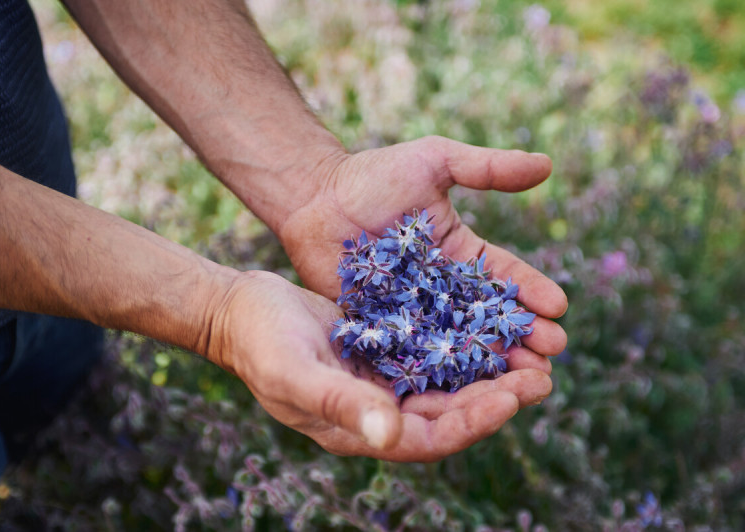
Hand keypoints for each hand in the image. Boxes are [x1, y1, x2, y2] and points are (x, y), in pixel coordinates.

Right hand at [212, 270, 552, 460]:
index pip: (429, 436)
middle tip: (542, 376)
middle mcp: (377, 411)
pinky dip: (460, 345)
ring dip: (486, 373)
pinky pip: (430, 353)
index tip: (513, 398)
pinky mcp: (380, 351)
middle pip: (448, 413)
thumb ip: (341, 402)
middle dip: (496, 398)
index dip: (473, 421)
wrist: (240, 309)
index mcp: (359, 428)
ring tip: (530, 355)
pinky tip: (486, 327)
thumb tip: (392, 434)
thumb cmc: (260, 342)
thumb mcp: (295, 371)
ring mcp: (379, 381)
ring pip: (445, 384)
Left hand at [279, 135, 567, 359]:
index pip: (503, 276)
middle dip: (522, 336)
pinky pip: (413, 352)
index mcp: (460, 253)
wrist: (312, 197)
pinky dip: (438, 372)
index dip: (531, 292)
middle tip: (550, 356)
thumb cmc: (371, 175)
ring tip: (520, 380)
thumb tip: (548, 166)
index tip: (559, 309)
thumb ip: (486, 168)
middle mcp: (442, 289)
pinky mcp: (381, 329)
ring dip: (490, 362)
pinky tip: (462, 391)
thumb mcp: (434, 161)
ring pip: (457, 342)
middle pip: (488, 317)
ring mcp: (413, 312)